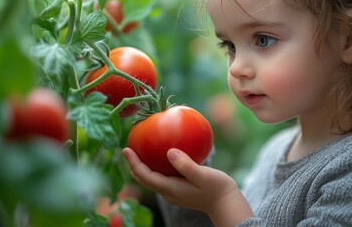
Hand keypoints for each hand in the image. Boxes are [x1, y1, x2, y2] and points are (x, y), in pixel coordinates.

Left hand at [122, 147, 253, 225]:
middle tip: (127, 148)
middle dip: (133, 165)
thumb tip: (169, 151)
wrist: (226, 203)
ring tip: (140, 150)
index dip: (133, 163)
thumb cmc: (216, 188)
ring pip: (152, 179)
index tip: (125, 149)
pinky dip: (155, 166)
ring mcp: (173, 192)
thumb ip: (186, 165)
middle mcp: (168, 192)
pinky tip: (162, 154)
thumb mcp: (202, 175)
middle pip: (144, 179)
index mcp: (170, 189)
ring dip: (143, 166)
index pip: (145, 176)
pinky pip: (162, 177)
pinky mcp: (179, 189)